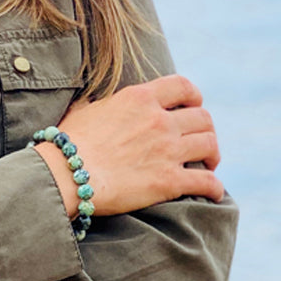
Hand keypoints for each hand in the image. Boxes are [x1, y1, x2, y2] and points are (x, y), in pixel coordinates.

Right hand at [33, 74, 224, 217]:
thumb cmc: (67, 145)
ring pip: (210, 145)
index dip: (194, 97)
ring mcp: (167, 150)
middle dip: (205, 129)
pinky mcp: (169, 181)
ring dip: (213, 155)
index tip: (194, 107)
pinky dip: (214, 188)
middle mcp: (159, 120)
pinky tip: (213, 193)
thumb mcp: (84, 109)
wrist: (65, 174)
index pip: (183, 86)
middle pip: (203, 118)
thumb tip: (98, 103)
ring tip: (208, 164)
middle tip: (200, 142)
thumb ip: (102, 104)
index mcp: (140, 98)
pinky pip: (207, 182)